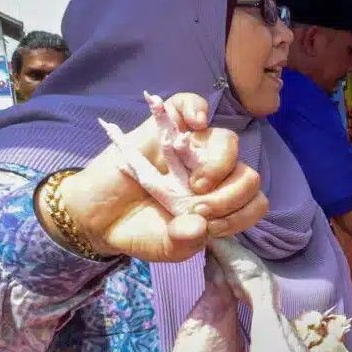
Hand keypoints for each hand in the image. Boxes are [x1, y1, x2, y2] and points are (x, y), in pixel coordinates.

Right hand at [59, 94, 266, 263]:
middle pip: (247, 173)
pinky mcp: (165, 128)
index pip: (255, 202)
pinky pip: (189, 103)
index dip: (240, 215)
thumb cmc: (140, 230)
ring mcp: (191, 150)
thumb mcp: (165, 248)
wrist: (97, 217)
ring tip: (193, 184)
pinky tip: (194, 124)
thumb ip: (185, 243)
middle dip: (229, 197)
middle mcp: (213, 175)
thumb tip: (199, 227)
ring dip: (218, 166)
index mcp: (221, 202)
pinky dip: (196, 108)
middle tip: (197, 208)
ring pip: (227, 142)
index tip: (210, 226)